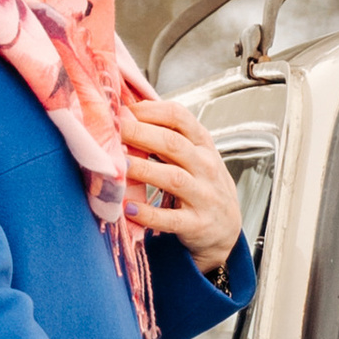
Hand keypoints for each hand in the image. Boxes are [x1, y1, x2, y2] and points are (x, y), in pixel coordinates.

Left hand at [124, 95, 241, 275]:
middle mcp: (205, 166)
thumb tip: (127, 117)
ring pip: (173, 178)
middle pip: (173, 143)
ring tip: (119, 166)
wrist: (225, 227)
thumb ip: (167, 138)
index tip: (123, 110)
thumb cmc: (202, 184)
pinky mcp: (196, 223)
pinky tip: (129, 209)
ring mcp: (203, 195)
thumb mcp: (194, 156)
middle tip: (112, 132)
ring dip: (143, 170)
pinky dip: (150, 215)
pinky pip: (171, 219)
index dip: (149, 111)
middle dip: (140, 134)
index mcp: (202, 144)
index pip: (179, 117)